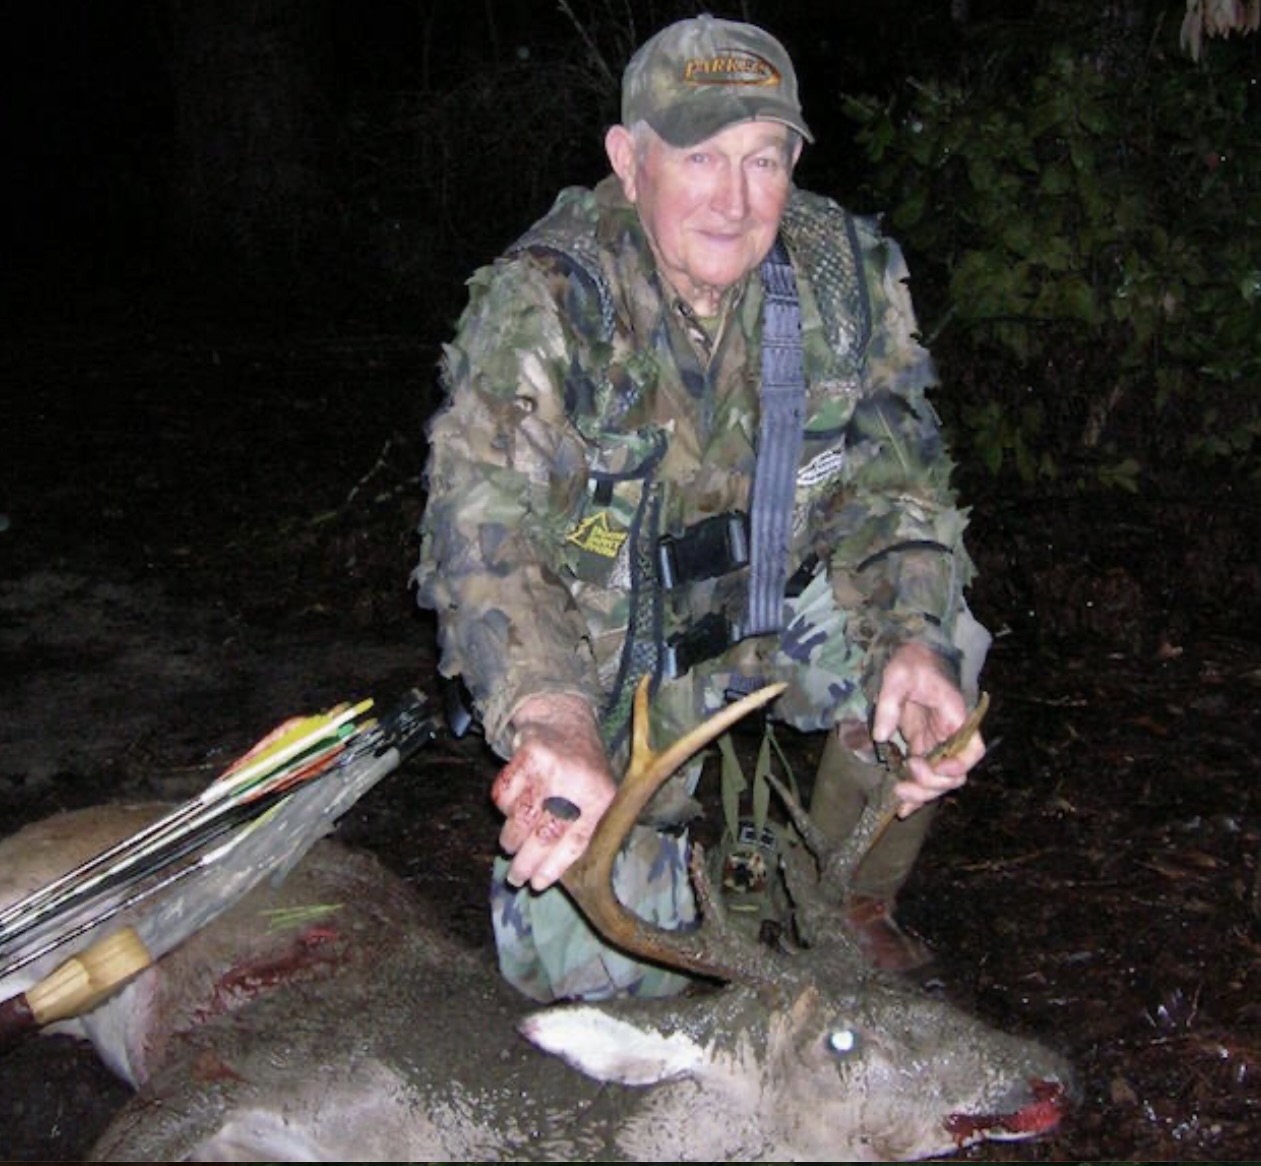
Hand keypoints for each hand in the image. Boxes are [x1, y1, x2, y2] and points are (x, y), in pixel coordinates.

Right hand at [491, 693, 615, 890]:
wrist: (565, 718)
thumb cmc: (580, 767)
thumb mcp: (595, 793)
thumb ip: (581, 827)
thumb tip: (550, 871)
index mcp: (600, 796)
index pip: (576, 842)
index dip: (553, 867)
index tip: (537, 884)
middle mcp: (577, 782)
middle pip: (545, 834)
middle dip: (525, 862)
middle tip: (515, 877)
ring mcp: (551, 767)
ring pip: (521, 817)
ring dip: (510, 840)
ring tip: (509, 847)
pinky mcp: (527, 755)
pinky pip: (505, 794)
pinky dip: (503, 807)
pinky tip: (509, 810)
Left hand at [870, 642, 985, 816]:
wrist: (908, 658)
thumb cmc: (910, 662)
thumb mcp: (897, 675)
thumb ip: (889, 703)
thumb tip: (881, 736)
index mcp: (955, 716)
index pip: (972, 749)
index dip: (959, 765)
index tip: (936, 767)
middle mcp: (950, 735)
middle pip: (955, 774)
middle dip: (932, 784)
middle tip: (906, 776)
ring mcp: (936, 744)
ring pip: (939, 780)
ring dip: (922, 793)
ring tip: (897, 794)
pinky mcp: (922, 747)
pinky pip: (923, 776)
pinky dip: (915, 793)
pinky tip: (902, 810)